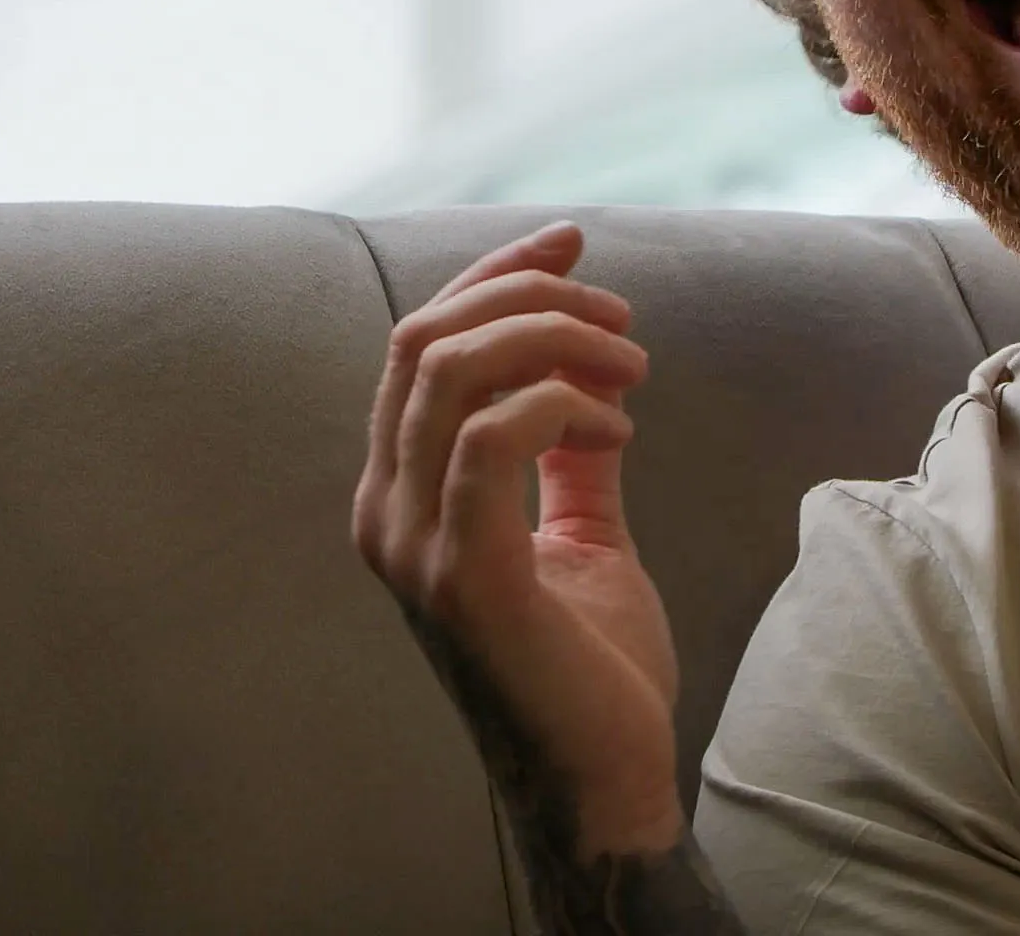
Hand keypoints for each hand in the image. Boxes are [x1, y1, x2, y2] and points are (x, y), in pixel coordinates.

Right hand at [352, 222, 682, 855]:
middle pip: (424, 339)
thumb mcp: (581, 532)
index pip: (418, 344)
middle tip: (621, 314)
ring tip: (633, 365)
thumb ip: (567, 452)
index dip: (492, 275)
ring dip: (553, 339)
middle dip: (527, 294)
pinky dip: (560, 405)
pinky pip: (490, 439)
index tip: (574, 239)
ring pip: (451, 371)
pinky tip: (619, 430)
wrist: (607, 781)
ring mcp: (414, 545)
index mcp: (399, 494)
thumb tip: (586, 364)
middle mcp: (386, 511)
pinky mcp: (462, 576)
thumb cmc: (591, 667)